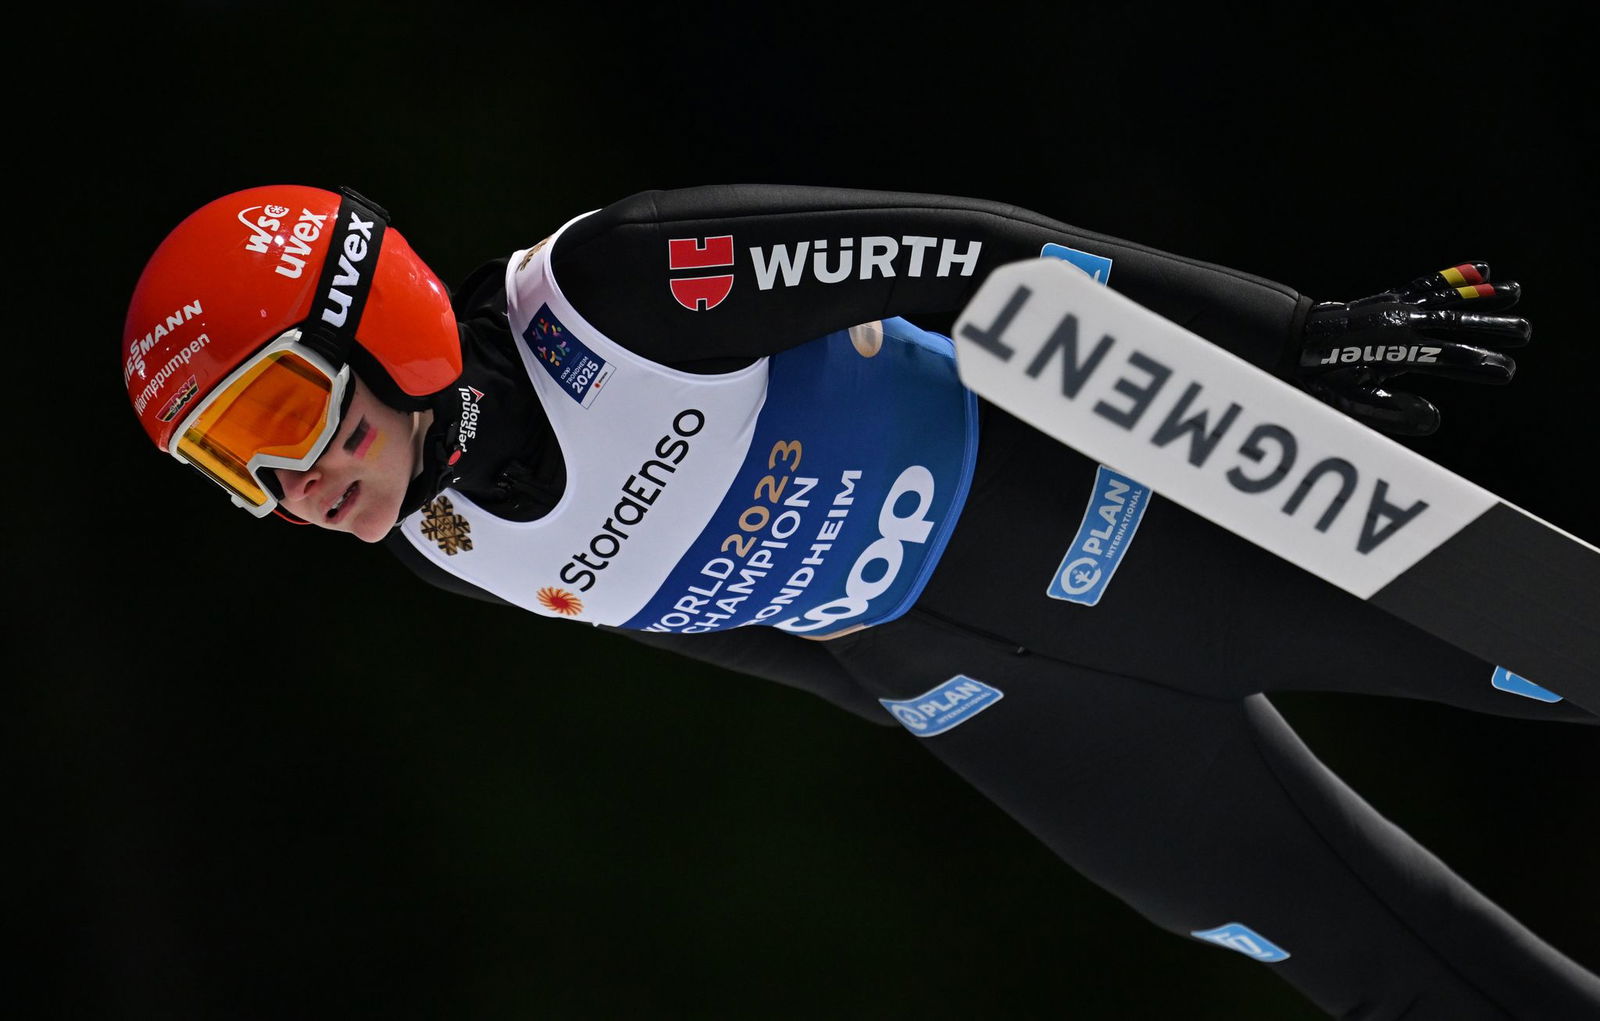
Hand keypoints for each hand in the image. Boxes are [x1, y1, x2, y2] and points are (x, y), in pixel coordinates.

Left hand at [1296, 262, 1529, 435]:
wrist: (1297, 341)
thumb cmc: (1324, 376)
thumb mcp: (1352, 402)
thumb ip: (1392, 412)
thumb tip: (1435, 418)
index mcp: (1396, 350)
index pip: (1448, 359)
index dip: (1479, 365)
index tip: (1506, 370)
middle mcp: (1402, 322)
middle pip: (1457, 323)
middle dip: (1494, 327)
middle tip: (1526, 331)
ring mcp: (1399, 306)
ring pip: (1449, 298)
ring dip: (1484, 295)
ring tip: (1516, 291)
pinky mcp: (1393, 298)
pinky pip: (1430, 284)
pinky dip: (1455, 277)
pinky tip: (1482, 269)